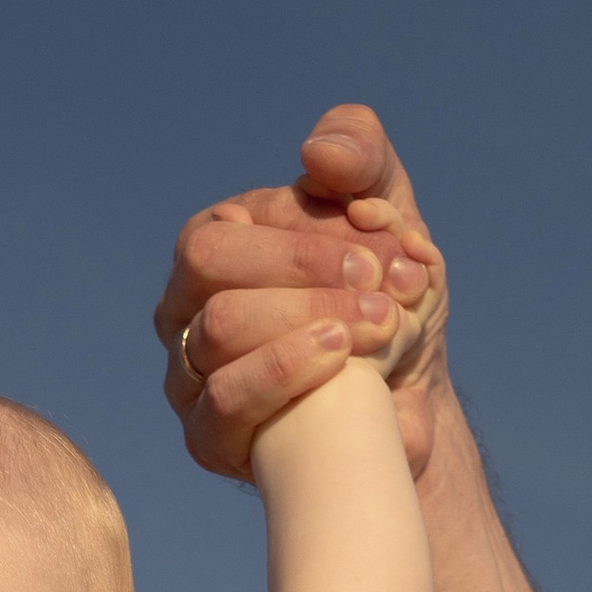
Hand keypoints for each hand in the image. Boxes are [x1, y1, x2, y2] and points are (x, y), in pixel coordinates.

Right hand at [155, 104, 446, 481]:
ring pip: (220, 328)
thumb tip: (317, 152)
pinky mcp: (207, 439)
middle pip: (209, 265)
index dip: (309, 238)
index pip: (234, 226)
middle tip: (383, 293)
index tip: (383, 255)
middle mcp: (184, 307)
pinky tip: (341, 363)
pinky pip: (225, 403)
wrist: (407, 402)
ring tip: (380, 326)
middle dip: (305, 273)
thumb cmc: (384, 301)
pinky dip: (287, 374)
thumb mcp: (388, 215)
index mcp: (214, 245)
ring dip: (310, 320)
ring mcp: (187, 376)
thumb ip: (360, 158)